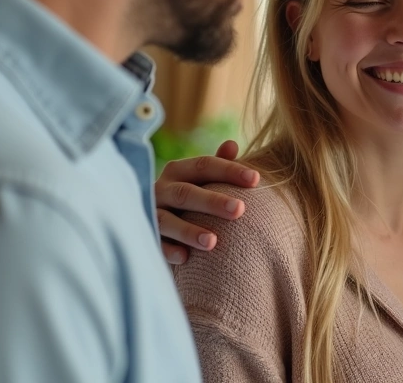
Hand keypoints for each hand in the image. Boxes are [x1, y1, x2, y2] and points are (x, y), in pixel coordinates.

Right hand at [155, 140, 259, 264]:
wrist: (160, 221)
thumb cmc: (192, 196)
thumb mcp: (202, 179)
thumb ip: (218, 164)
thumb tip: (231, 144)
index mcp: (179, 171)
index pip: (204, 165)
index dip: (230, 170)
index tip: (257, 179)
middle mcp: (161, 189)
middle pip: (186, 193)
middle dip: (212, 201)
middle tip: (240, 210)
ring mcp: (151, 213)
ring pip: (166, 220)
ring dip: (188, 231)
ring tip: (213, 242)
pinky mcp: (146, 236)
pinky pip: (154, 244)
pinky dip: (168, 250)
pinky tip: (185, 258)